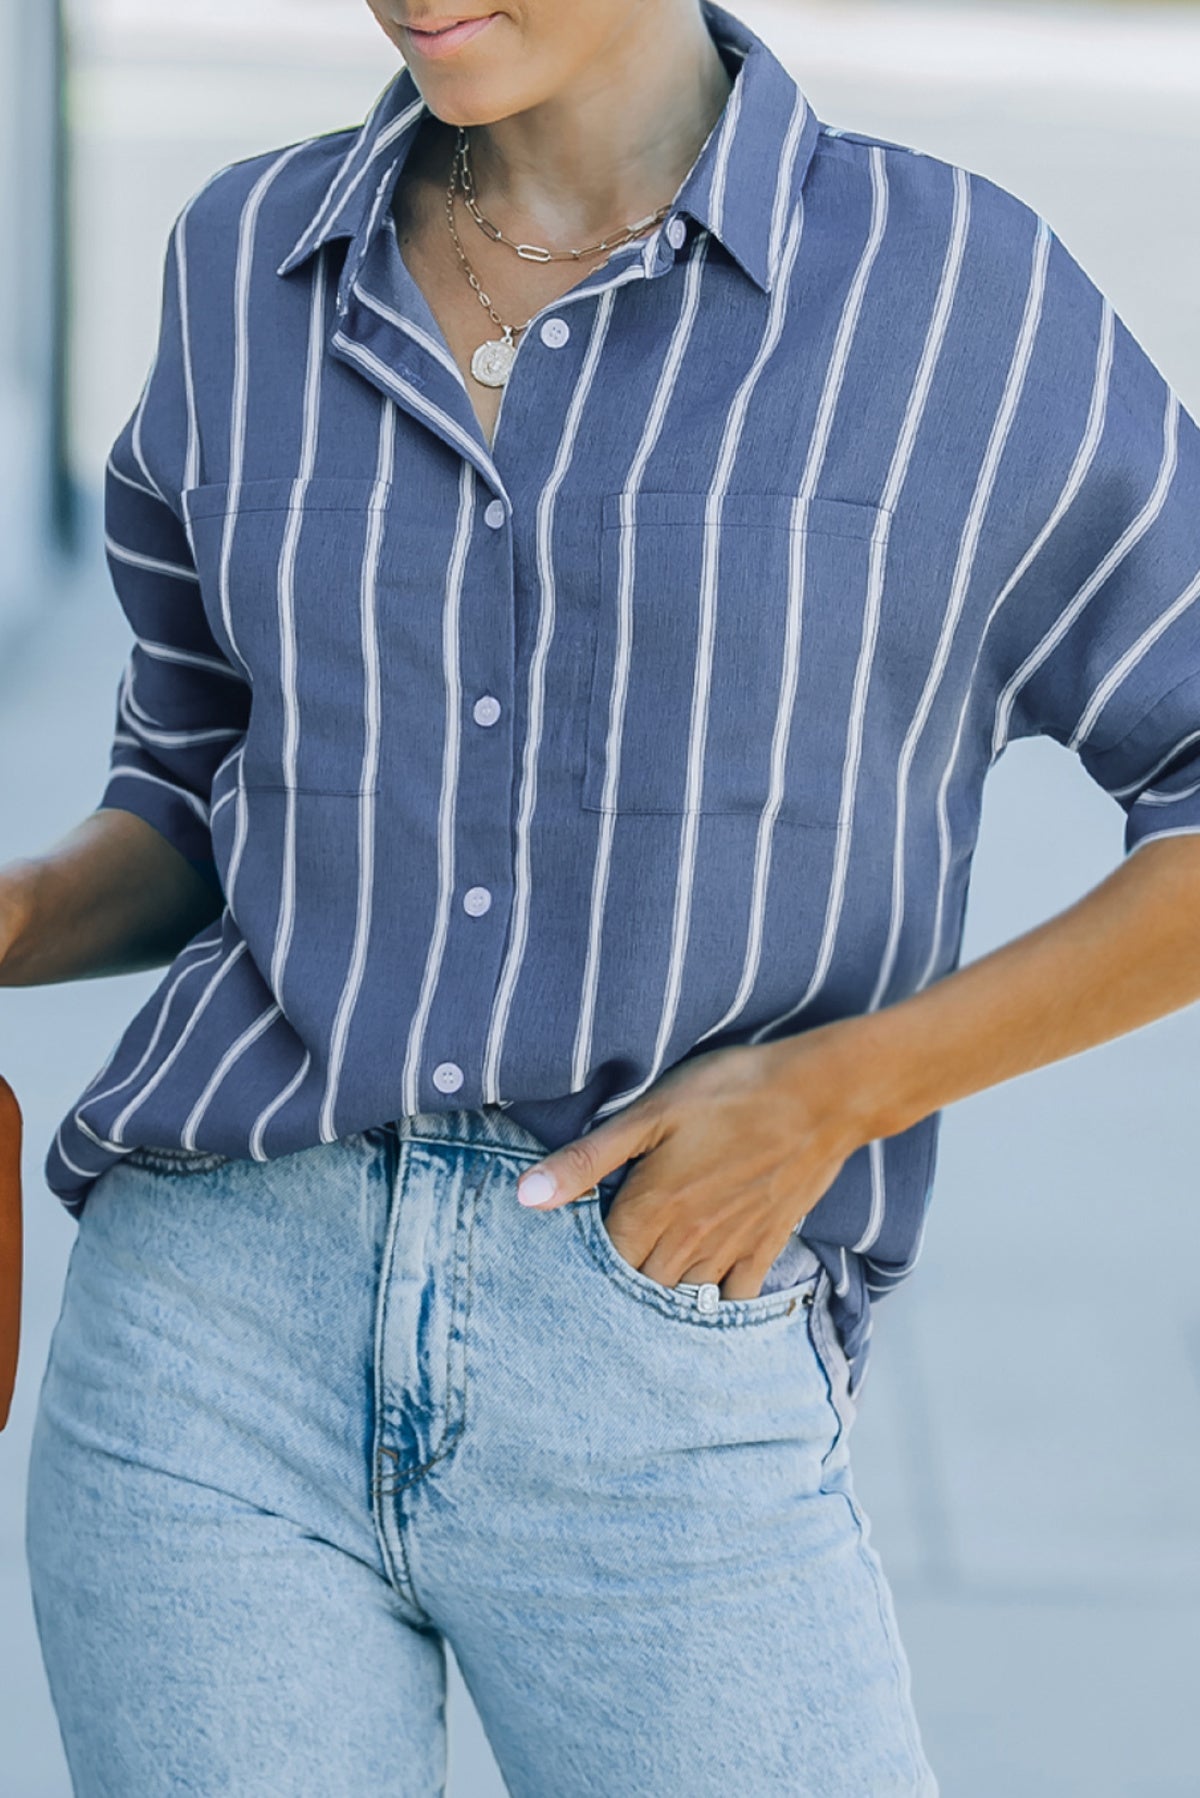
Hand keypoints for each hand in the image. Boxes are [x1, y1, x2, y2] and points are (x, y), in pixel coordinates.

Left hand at [515, 1029, 869, 1298]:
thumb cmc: (731, 1092)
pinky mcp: (767, 1244)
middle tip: (592, 1294)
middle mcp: (688, 1241)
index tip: (559, 1272)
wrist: (822, 1095)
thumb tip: (525, 1197)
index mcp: (651, 1209)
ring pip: (682, 1298)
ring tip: (638, 1304)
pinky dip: (715, 1308)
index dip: (577, 1270)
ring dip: (659, 1303)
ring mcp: (731, 1247)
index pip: (600, 1264)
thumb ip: (587, 1159)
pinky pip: (735, 1298)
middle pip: (638, 1288)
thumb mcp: (650, 1112)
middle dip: (614, 1291)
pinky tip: (702, 1303)